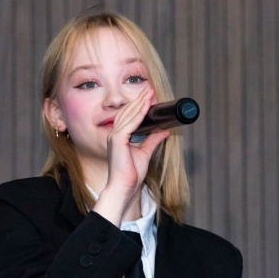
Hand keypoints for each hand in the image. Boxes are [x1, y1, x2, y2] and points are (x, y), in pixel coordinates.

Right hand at [93, 90, 168, 224]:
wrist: (124, 187)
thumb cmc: (131, 174)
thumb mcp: (145, 153)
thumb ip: (153, 140)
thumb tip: (164, 130)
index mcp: (118, 138)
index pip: (128, 116)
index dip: (138, 106)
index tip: (148, 97)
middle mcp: (114, 135)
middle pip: (127, 112)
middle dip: (139, 100)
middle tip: (149, 90)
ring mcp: (114, 137)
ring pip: (128, 115)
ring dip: (140, 103)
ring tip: (149, 93)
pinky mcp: (117, 140)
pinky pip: (130, 123)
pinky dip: (139, 113)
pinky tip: (146, 106)